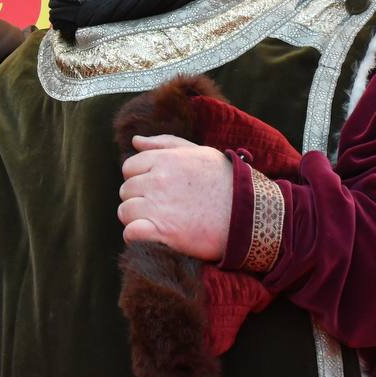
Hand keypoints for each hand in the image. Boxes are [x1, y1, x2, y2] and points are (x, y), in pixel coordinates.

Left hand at [119, 135, 232, 260]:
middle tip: (161, 207)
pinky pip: (130, 232)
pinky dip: (135, 236)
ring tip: (157, 222)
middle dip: (139, 198)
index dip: (139, 178)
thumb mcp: (198, 153)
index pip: (129, 167)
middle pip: (126, 190)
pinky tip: (149, 236)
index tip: (155, 188)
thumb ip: (164, 143)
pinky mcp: (163, 232)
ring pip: (125, 211)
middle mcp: (157, 181)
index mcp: (164, 160)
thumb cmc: (226, 181)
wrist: (250, 214)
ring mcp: (158, 206)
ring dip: (136, 218)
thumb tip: (135, 140)